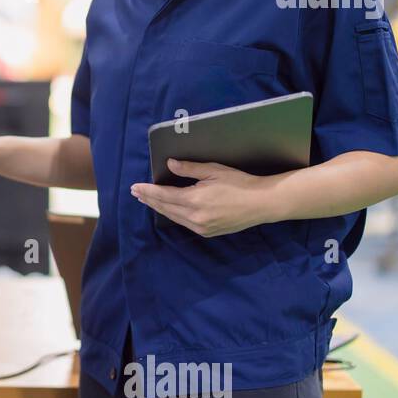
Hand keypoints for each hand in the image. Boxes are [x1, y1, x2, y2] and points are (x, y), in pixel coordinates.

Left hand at [129, 159, 275, 236]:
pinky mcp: (207, 232)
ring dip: (158, 208)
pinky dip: (172, 215)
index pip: (163, 196)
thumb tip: (169, 165)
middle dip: (149, 199)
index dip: (148, 191)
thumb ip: (189, 169)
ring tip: (147, 199)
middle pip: (164, 208)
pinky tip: (167, 209)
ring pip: (172, 217)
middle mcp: (194, 217)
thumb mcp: (214, 170)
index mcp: (195, 200)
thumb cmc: (239, 183)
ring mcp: (201, 227)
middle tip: (136, 192)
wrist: (262, 203)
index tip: (135, 187)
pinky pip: (183, 223)